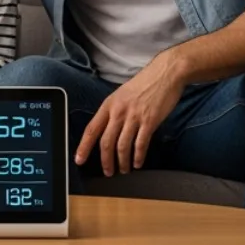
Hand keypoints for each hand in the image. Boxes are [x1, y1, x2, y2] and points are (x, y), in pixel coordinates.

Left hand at [75, 51, 185, 175]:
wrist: (166, 73)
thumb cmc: (145, 83)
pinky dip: (138, 156)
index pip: (91, 129)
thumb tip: (107, 129)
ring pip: (122, 146)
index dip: (84, 147)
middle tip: (108, 172)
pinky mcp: (150, 121)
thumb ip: (114, 111)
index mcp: (109, 104)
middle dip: (105, 161)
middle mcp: (119, 111)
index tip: (79, 160)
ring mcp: (134, 116)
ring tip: (124, 169)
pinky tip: (137, 163)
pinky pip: (141, 144)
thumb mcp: (122, 94)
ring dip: (122, 162)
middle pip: (106, 142)